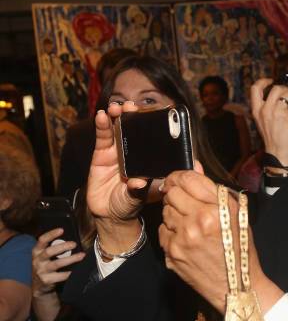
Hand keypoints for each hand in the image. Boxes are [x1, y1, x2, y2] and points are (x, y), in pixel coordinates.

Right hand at [31, 228, 84, 297]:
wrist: (39, 286)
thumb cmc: (46, 266)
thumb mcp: (45, 256)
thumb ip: (54, 248)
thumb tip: (72, 237)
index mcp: (37, 252)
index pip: (42, 240)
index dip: (51, 234)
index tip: (61, 230)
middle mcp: (37, 260)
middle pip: (49, 252)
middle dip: (62, 247)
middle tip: (74, 244)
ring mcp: (41, 271)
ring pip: (57, 264)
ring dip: (71, 259)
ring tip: (82, 255)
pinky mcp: (46, 280)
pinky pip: (61, 276)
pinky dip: (70, 272)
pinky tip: (78, 269)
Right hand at [87, 101, 149, 222]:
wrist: (110, 213)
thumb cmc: (131, 203)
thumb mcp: (140, 196)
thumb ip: (142, 188)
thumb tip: (141, 182)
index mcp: (148, 158)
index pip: (152, 137)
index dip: (152, 124)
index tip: (153, 113)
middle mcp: (134, 152)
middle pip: (135, 128)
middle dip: (134, 115)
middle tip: (133, 107)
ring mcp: (118, 151)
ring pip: (118, 129)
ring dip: (118, 115)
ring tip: (117, 107)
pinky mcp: (102, 154)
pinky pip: (103, 137)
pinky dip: (102, 126)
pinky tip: (102, 116)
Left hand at [159, 162, 282, 312]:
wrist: (235, 286)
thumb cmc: (239, 247)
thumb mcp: (235, 213)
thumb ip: (212, 188)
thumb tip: (194, 165)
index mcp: (215, 210)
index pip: (186, 179)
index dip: (180, 175)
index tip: (180, 179)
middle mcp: (196, 223)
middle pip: (171, 193)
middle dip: (175, 193)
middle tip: (184, 199)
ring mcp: (182, 239)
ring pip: (165, 211)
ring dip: (174, 212)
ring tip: (190, 221)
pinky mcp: (171, 254)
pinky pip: (163, 230)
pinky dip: (171, 230)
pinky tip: (186, 237)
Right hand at [251, 78, 287, 166]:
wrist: (278, 152)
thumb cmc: (271, 137)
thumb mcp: (261, 120)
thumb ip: (265, 107)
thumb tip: (275, 95)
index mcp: (256, 110)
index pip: (255, 88)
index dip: (264, 81)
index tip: (271, 81)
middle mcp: (265, 109)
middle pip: (276, 88)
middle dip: (285, 91)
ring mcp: (276, 113)